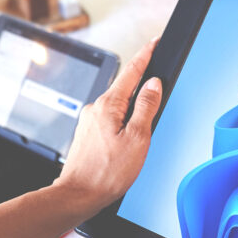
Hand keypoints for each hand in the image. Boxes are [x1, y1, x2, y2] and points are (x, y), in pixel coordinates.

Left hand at [54, 37, 162, 215]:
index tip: (155, 42)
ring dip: (133, 111)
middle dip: (142, 87)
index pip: (131, 71)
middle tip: (159, 90)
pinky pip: (110, 119)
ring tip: (143, 131)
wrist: (78, 195)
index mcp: (108, 105)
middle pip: (125, 88)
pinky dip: (123, 123)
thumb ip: (147, 107)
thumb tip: (154, 84)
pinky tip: (128, 140)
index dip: (146, 55)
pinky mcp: (88, 134)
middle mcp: (95, 109)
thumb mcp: (137, 138)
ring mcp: (89, 121)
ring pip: (118, 106)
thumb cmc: (107, 173)